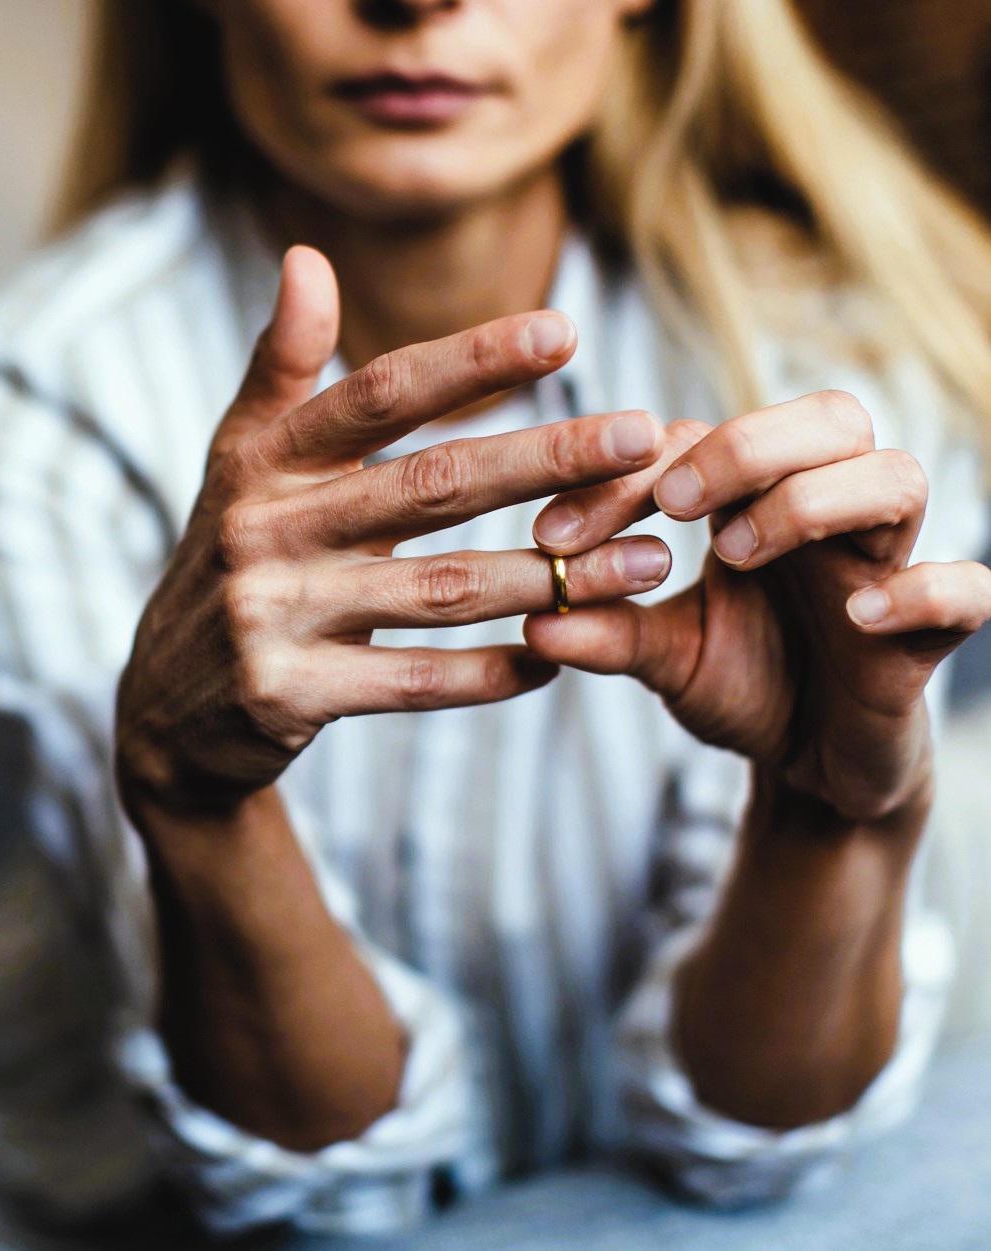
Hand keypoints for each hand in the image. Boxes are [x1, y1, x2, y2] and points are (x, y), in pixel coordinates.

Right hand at [115, 247, 674, 820]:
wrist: (166, 707)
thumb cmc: (232, 560)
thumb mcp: (240, 462)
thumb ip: (283, 364)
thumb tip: (305, 256)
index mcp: (261, 462)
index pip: (377, 396)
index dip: (470, 361)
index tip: (565, 333)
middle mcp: (262, 531)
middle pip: (427, 486)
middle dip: (543, 459)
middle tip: (642, 436)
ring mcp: (271, 616)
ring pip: (439, 590)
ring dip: (552, 576)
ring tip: (647, 560)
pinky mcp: (287, 694)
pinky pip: (414, 682)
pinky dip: (492, 671)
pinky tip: (561, 654)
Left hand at [527, 390, 990, 822]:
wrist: (812, 770)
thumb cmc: (743, 685)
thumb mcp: (662, 660)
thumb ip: (607, 633)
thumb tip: (533, 617)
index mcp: (756, 500)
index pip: (701, 441)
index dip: (627, 474)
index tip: (555, 535)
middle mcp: (829, 514)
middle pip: (829, 418)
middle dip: (747, 445)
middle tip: (670, 502)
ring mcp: (887, 566)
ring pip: (897, 478)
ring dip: (813, 501)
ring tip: (735, 554)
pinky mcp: (931, 635)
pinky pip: (966, 589)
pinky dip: (921, 590)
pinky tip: (860, 614)